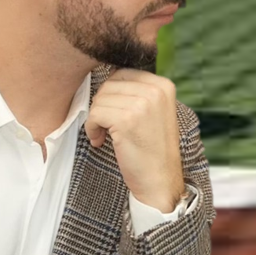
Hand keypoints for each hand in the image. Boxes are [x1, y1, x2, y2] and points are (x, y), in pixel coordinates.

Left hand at [85, 68, 184, 212]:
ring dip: (97, 118)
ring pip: (100, 99)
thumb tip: (106, 76)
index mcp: (163, 85)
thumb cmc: (152, 149)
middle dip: (102, 105)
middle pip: (109, 84)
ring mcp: (142, 103)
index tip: (116, 114)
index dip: (112, 94)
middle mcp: (156, 90)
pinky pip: (95, 114)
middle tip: (108, 126)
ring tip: (106, 135)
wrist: (160, 180)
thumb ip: (137, 92)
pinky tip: (101, 141)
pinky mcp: (127, 119)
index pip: (123, 73)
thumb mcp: (154, 112)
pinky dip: (92, 128)